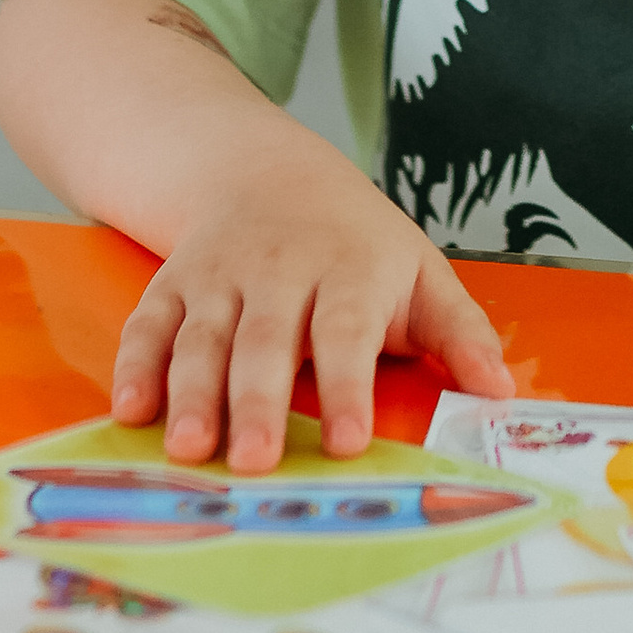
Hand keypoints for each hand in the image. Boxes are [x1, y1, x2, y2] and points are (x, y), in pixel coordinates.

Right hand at [111, 135, 513, 471]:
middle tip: (254, 462)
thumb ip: (460, 332)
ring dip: (191, 393)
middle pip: (266, 341)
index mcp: (350, 269)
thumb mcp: (420, 270)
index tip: (346, 441)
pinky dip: (136, 364)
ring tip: (189, 449)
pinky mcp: (173, 283)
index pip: (347, 331)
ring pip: (202, 336)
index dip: (345, 387)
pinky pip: (149, 323)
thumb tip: (500, 389)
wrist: (265, 170)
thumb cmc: (356, 242)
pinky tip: (131, 411)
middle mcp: (280, 270)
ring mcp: (220, 275)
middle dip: (258, 402)